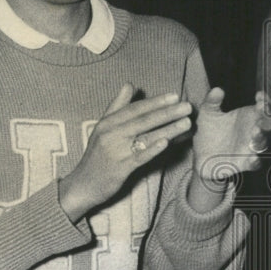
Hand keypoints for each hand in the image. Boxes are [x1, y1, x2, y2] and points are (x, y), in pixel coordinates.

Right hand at [59, 83, 192, 220]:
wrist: (82, 185)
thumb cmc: (96, 155)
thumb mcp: (102, 128)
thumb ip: (117, 106)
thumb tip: (129, 84)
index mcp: (107, 123)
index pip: (134, 109)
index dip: (155, 102)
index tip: (174, 96)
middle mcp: (110, 134)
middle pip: (142, 121)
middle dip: (166, 113)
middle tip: (187, 106)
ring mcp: (114, 151)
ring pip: (144, 137)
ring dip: (167, 129)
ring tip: (187, 122)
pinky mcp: (119, 169)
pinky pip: (138, 157)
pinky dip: (152, 150)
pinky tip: (166, 143)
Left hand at [192, 88, 270, 182]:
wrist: (201, 155)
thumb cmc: (209, 131)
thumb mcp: (208, 114)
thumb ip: (212, 102)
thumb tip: (217, 90)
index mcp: (248, 117)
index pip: (262, 108)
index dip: (264, 101)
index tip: (259, 96)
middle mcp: (253, 131)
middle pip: (267, 124)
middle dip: (267, 118)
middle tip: (262, 112)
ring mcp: (251, 147)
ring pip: (262, 143)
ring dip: (261, 138)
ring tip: (255, 131)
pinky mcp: (245, 162)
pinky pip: (255, 163)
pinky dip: (255, 161)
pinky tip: (252, 158)